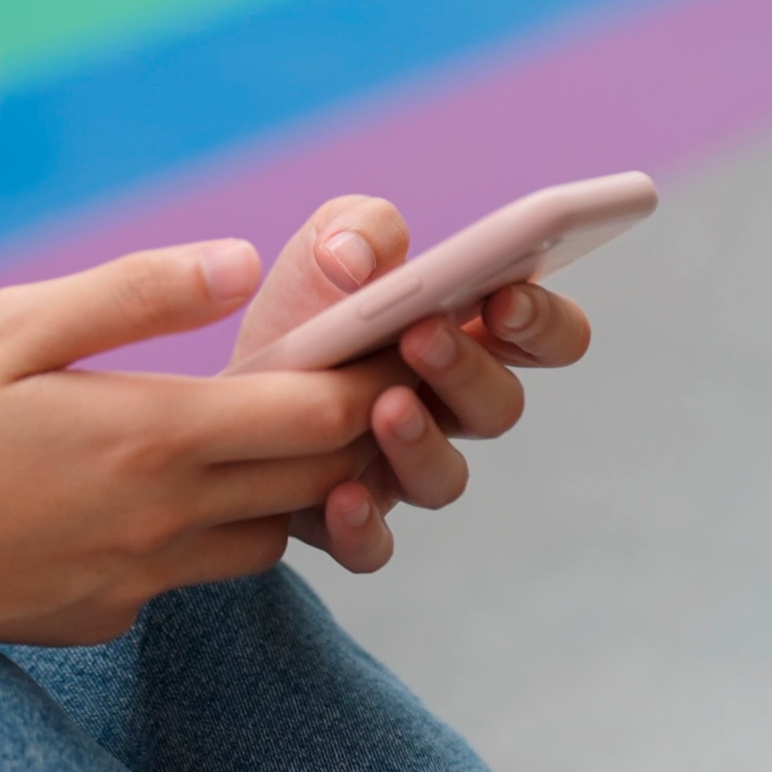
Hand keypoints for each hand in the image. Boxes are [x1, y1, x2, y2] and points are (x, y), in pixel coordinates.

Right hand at [0, 241, 412, 652]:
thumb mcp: (7, 328)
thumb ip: (134, 293)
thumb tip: (243, 262)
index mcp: (152, 437)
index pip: (324, 413)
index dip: (371, 371)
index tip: (382, 332)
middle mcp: (166, 521)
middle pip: (323, 480)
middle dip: (351, 426)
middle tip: (342, 369)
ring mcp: (140, 580)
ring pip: (271, 538)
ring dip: (282, 486)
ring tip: (244, 427)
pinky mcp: (106, 615)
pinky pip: (192, 572)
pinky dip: (200, 530)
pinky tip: (142, 487)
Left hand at [226, 196, 593, 573]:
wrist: (223, 387)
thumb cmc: (300, 311)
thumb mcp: (323, 248)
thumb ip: (356, 227)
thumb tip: (356, 256)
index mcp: (468, 335)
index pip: (549, 336)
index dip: (543, 321)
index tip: (505, 298)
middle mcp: (448, 409)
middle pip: (499, 406)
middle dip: (467, 370)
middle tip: (423, 337)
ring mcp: (401, 468)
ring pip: (444, 478)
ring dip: (420, 443)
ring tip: (384, 408)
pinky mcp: (346, 519)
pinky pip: (372, 545)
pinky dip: (362, 527)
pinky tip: (339, 496)